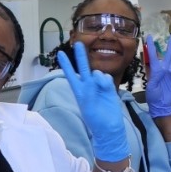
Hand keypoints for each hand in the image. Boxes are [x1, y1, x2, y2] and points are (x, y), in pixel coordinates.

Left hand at [58, 42, 128, 161]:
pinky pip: (107, 78)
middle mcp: (88, 87)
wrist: (110, 128)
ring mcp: (99, 87)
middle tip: (78, 43)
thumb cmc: (96, 120)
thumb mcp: (88, 105)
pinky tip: (107, 89)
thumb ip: (91, 88)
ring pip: (98, 73)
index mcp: (79, 92)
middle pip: (83, 68)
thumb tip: (97, 75)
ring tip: (101, 87)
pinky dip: (106, 81)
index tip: (61, 53)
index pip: (71, 75)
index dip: (66, 64)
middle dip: (81, 56)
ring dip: (99, 77)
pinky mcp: (109, 89)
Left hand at [145, 34, 170, 117]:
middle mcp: (165, 68)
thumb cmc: (153, 95)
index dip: (151, 46)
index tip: (148, 36)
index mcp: (155, 69)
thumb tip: (164, 68)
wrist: (162, 104)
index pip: (153, 56)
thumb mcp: (151, 86)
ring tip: (170, 72)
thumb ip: (156, 76)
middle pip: (169, 53)